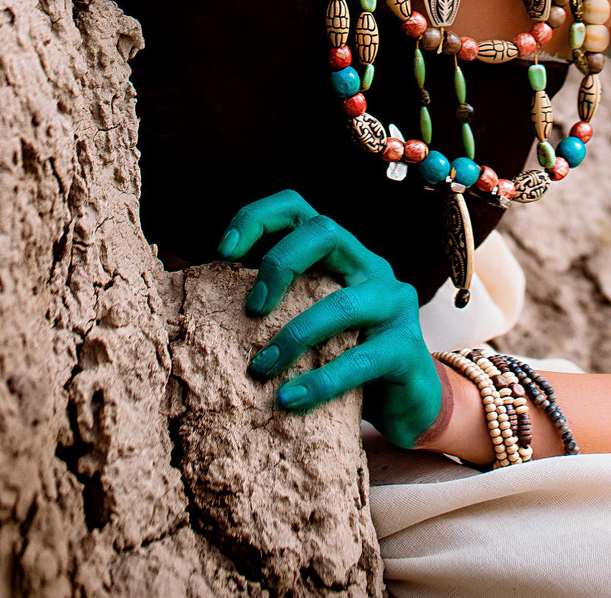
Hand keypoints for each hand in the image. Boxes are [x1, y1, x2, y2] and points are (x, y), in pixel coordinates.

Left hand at [219, 189, 443, 449]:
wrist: (408, 403)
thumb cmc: (343, 357)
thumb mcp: (310, 321)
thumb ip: (278, 305)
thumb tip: (203, 305)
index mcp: (340, 253)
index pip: (298, 208)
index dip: (258, 218)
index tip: (223, 253)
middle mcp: (370, 265)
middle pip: (325, 231)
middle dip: (279, 264)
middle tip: (251, 310)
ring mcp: (394, 303)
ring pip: (343, 303)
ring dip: (294, 336)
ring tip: (261, 368)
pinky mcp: (406, 347)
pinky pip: (360, 360)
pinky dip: (320, 381)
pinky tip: (289, 400)